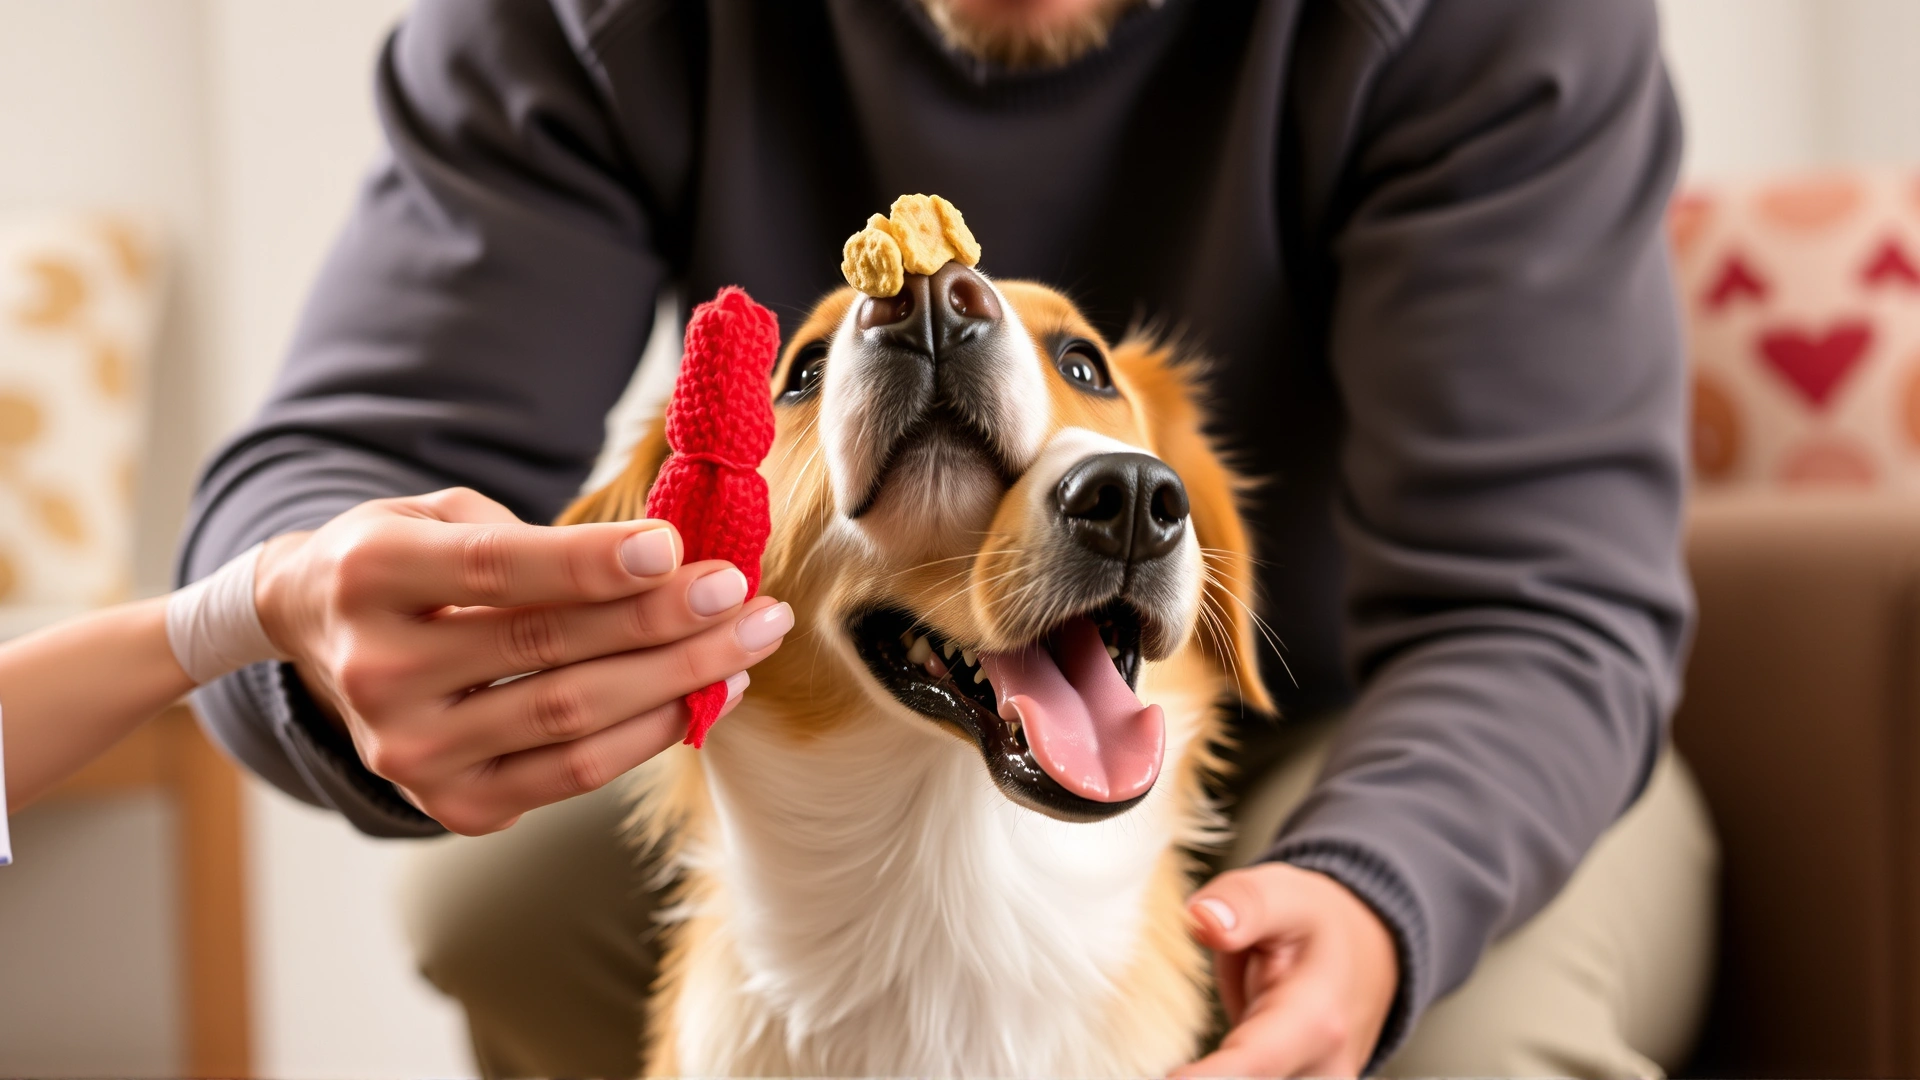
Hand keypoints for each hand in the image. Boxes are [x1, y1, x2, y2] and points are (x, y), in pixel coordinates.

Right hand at [253, 487, 792, 834]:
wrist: (318, 633)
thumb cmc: (405, 561)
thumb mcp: (442, 516)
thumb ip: (535, 539)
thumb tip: (665, 563)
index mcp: (368, 577)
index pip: (496, 571)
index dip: (592, 562)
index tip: (676, 548)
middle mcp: (378, 673)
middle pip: (547, 651)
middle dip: (663, 622)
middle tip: (742, 594)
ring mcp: (410, 752)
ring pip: (571, 720)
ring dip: (678, 681)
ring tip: (747, 642)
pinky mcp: (451, 806)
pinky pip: (573, 773)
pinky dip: (651, 733)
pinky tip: (706, 694)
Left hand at [1178, 862, 1399, 1077]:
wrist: (1368, 956)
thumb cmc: (1315, 925)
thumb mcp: (1284, 893)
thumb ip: (1243, 904)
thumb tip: (1203, 920)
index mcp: (1314, 1020)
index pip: (1253, 1066)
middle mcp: (1321, 1073)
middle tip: (1150, 1070)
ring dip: (1212, 1076)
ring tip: (1166, 1067)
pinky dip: (1220, 1077)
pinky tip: (1192, 1071)